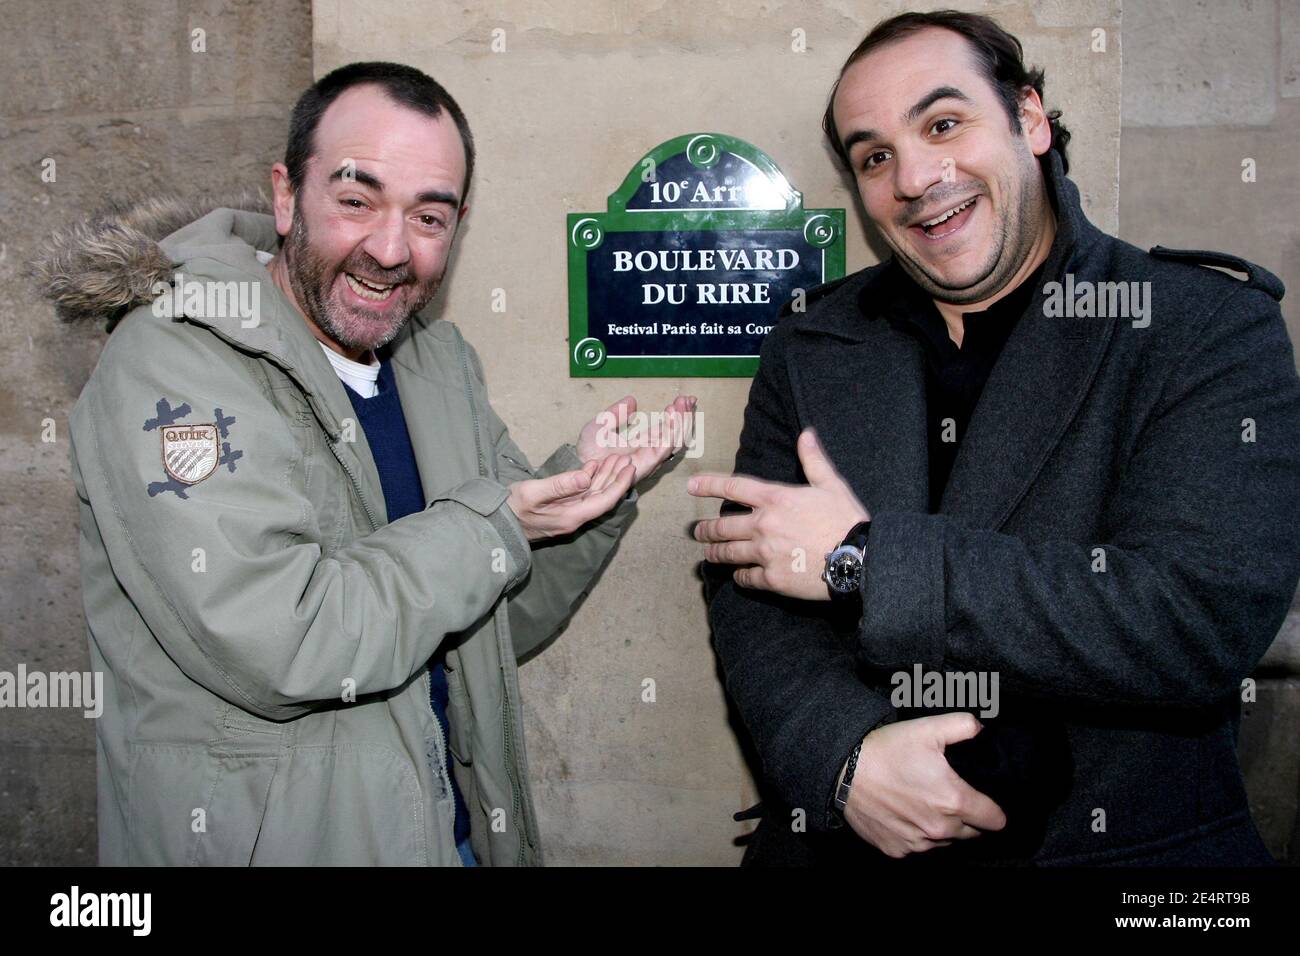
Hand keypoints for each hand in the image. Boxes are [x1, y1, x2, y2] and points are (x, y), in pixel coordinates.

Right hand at [506, 455, 635, 540]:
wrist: (494, 525)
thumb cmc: (510, 508)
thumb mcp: (533, 493)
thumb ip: (561, 485)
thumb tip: (587, 476)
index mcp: (570, 516)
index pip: (604, 500)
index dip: (619, 484)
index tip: (630, 467)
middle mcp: (573, 518)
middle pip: (602, 497)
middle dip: (616, 478)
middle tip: (626, 457)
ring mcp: (567, 516)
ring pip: (593, 495)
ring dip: (605, 477)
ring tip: (615, 458)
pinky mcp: (561, 511)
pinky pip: (581, 495)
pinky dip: (590, 480)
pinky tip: (593, 467)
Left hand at [576, 394, 696, 485]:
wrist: (579, 465)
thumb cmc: (589, 450)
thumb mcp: (602, 423)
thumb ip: (617, 412)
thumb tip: (631, 400)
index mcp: (643, 442)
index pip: (667, 427)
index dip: (677, 414)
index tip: (684, 399)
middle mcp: (650, 451)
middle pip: (676, 434)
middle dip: (684, 416)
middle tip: (686, 399)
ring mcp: (649, 458)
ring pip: (674, 441)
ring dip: (680, 422)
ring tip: (680, 405)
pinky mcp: (645, 464)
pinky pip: (663, 449)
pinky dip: (671, 434)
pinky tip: (672, 420)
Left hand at [688, 427, 868, 600]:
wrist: (857, 559)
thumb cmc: (846, 520)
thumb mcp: (831, 485)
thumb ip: (814, 460)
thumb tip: (806, 434)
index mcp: (775, 499)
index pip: (733, 487)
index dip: (709, 485)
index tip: (691, 487)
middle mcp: (764, 525)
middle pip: (722, 526)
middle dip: (706, 529)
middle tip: (697, 531)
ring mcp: (765, 553)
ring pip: (728, 554)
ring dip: (714, 553)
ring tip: (708, 554)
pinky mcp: (772, 579)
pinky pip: (746, 578)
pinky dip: (740, 577)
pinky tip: (738, 576)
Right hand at [844, 713, 1006, 857]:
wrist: (844, 771)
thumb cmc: (886, 750)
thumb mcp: (928, 728)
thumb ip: (964, 726)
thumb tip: (983, 729)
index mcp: (954, 800)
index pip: (996, 820)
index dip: (994, 809)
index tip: (983, 800)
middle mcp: (940, 828)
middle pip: (973, 834)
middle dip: (968, 818)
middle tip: (949, 795)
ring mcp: (918, 843)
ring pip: (946, 842)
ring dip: (943, 828)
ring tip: (924, 803)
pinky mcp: (897, 850)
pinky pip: (918, 847)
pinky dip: (916, 834)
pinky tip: (904, 813)